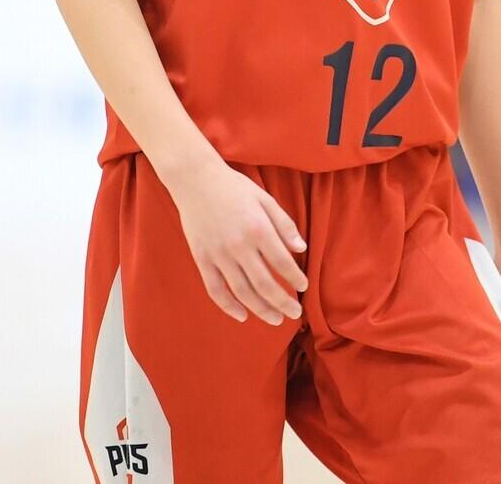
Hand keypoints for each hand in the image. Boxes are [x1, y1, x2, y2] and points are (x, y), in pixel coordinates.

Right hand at [169, 152, 308, 325]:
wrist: (196, 180)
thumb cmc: (234, 187)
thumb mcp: (265, 198)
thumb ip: (284, 225)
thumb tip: (301, 249)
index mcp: (258, 229)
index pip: (282, 263)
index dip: (295, 278)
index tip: (304, 286)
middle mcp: (239, 246)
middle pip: (265, 284)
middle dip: (283, 302)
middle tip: (295, 313)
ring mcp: (219, 255)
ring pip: (242, 292)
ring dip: (261, 309)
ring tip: (276, 319)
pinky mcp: (202, 259)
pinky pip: (215, 290)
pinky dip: (229, 307)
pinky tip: (242, 316)